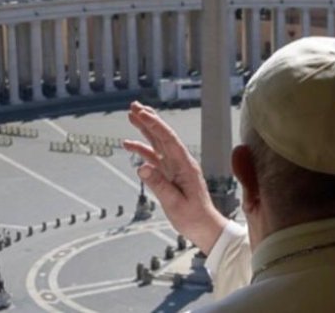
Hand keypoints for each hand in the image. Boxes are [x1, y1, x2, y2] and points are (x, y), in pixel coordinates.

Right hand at [123, 101, 227, 253]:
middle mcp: (180, 162)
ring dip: (145, 129)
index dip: (155, 124)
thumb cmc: (194, 217)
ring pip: (157, 143)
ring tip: (132, 116)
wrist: (205, 228)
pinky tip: (130, 145)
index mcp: (185, 166)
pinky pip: (154, 158)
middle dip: (149, 119)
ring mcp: (174, 168)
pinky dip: (142, 150)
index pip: (168, 139)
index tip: (142, 112)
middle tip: (134, 105)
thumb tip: (141, 166)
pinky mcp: (169, 175)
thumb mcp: (175, 204)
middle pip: (163, 135)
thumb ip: (159, 185)